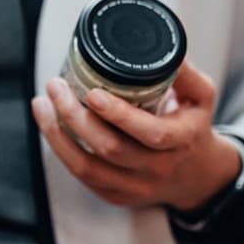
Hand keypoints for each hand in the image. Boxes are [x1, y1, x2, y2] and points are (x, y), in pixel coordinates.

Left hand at [31, 62, 239, 211]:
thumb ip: (185, 73)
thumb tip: (163, 48)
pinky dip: (62, 151)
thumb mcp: (202, 98)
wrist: (197, 177)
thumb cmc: (193, 129)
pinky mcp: (117, 196)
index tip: (93, 93)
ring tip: (42, 105)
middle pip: (110, 149)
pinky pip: (83, 177)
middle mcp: (157, 168)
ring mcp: (135, 186)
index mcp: (181, 141)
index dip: (119, 115)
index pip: (150, 133)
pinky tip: (50, 127)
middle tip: (56, 87)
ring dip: (58, 135)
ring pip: (88, 167)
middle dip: (75, 116)